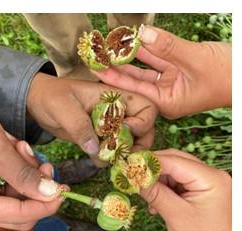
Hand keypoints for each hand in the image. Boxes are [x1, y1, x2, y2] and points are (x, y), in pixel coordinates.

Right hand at [0, 95, 67, 229]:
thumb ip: (23, 174)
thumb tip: (51, 193)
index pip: (21, 216)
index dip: (46, 205)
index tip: (63, 190)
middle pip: (22, 211)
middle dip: (37, 187)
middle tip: (45, 166)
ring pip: (20, 192)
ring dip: (28, 170)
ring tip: (21, 147)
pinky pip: (12, 179)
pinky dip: (19, 163)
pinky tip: (15, 146)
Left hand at [27, 73, 157, 160]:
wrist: (37, 104)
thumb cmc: (51, 97)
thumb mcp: (63, 107)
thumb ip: (79, 125)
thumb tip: (95, 148)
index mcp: (116, 97)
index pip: (147, 109)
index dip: (141, 124)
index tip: (122, 131)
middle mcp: (119, 112)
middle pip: (145, 131)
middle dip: (136, 146)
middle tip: (118, 156)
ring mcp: (111, 127)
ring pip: (131, 144)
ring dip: (121, 156)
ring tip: (103, 159)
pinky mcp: (101, 139)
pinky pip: (114, 152)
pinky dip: (109, 160)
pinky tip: (96, 160)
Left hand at [94, 26, 230, 118]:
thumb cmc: (227, 75)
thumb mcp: (195, 60)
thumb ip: (167, 47)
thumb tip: (141, 34)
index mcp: (168, 103)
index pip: (135, 91)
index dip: (115, 80)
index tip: (97, 70)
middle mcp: (167, 95)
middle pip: (136, 80)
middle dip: (117, 68)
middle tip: (96, 58)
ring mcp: (172, 82)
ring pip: (146, 67)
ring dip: (129, 56)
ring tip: (108, 47)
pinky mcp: (179, 70)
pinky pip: (158, 58)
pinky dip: (147, 49)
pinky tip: (131, 41)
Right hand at [141, 149, 230, 230]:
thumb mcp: (176, 216)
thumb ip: (155, 194)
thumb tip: (135, 179)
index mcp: (210, 178)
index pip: (175, 160)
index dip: (150, 162)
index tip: (129, 166)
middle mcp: (212, 175)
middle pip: (176, 161)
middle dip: (153, 170)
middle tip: (133, 178)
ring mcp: (209, 181)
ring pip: (176, 171)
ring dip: (159, 182)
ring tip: (148, 198)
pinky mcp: (204, 190)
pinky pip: (181, 182)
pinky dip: (166, 189)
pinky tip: (157, 203)